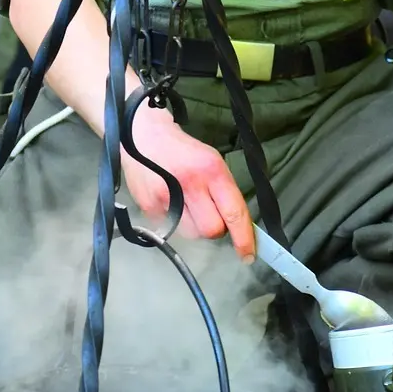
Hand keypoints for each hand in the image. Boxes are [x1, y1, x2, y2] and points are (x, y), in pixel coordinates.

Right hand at [122, 106, 254, 260]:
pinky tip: (171, 203)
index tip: (248, 255)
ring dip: (195, 226)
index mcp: (212, 171)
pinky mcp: (149, 207)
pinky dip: (176, 221)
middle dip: (215, 228)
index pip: (234, 212)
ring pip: (192, 233)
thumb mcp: (212, 161)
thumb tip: (236, 224)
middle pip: (212, 230)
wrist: (143, 136)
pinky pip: (171, 229)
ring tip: (187, 205)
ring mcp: (167, 198)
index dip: (244, 238)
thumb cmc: (184, 150)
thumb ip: (224, 192)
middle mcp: (191, 185)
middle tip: (209, 213)